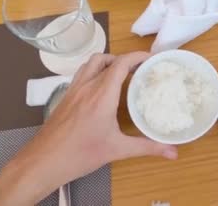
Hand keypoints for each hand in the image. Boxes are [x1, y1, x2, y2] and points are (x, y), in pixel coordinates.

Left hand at [0, 52, 176, 204]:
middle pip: (106, 59)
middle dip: (124, 59)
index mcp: (101, 95)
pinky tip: (101, 89)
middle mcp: (86, 87)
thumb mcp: (117, 150)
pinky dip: (94, 72)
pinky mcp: (65, 97)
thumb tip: (173, 152)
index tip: (151, 58)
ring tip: (121, 75)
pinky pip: (82, 75)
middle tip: (139, 69)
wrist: (44, 161)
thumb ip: (146, 147)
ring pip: (90, 64)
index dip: (137, 56)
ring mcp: (73, 90)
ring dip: (107, 62)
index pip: (121, 64)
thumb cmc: (79, 154)